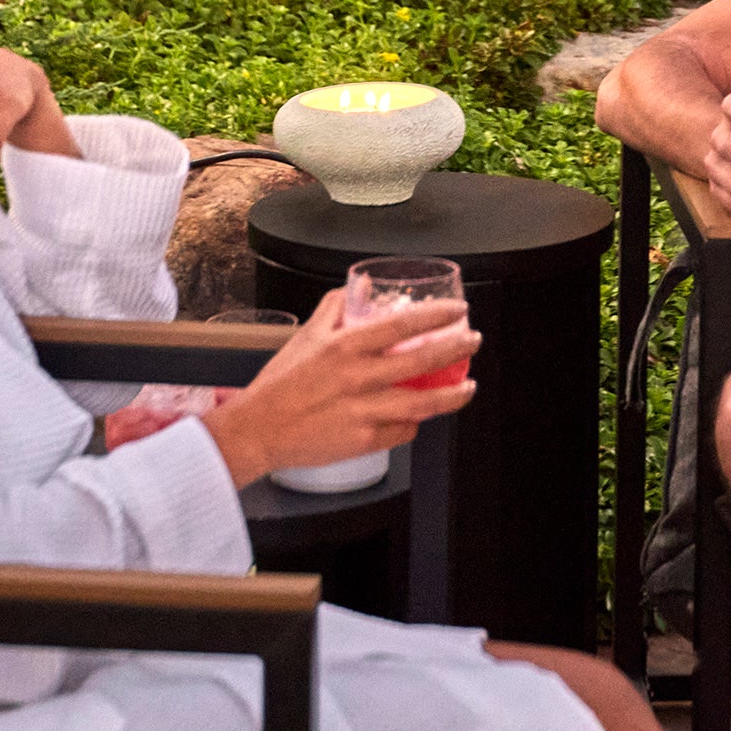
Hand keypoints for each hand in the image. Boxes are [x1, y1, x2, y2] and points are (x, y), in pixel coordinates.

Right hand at [206, 293, 476, 487]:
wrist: (257, 430)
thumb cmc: (280, 383)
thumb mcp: (306, 336)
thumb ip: (335, 309)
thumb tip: (360, 288)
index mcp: (344, 347)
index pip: (401, 324)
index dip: (436, 316)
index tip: (459, 311)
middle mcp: (357, 378)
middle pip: (421, 361)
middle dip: (456, 349)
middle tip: (473, 341)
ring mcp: (362, 412)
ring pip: (421, 404)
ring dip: (452, 396)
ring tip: (468, 387)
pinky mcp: (362, 442)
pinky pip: (401, 432)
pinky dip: (415, 424)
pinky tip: (422, 416)